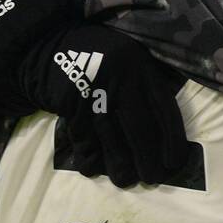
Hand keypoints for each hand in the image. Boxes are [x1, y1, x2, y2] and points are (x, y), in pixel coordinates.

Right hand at [20, 23, 189, 187]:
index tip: (174, 163)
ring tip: (125, 180)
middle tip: (152, 178)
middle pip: (140, 128)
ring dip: (119, 166)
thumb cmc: (96, 53)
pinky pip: (83, 139)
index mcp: (140, 66)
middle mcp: (121, 79)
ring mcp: (94, 92)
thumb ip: (145, 83)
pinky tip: (93, 168)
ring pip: (112, 139)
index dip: (173, 138)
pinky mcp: (70, 104)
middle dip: (147, 159)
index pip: (164, 108)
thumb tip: (165, 126)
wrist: (48, 42)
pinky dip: (89, 158)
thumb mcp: (128, 57)